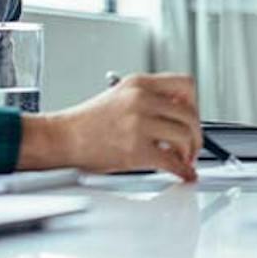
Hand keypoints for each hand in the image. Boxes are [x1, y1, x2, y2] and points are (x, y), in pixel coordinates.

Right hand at [18, 73, 200, 180]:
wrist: (61, 138)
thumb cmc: (87, 122)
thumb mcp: (120, 95)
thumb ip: (150, 99)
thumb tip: (180, 114)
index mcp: (139, 83)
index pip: (185, 84)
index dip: (194, 103)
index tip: (192, 116)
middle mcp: (141, 99)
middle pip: (189, 113)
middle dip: (195, 133)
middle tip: (193, 145)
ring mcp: (139, 124)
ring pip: (184, 136)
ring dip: (190, 152)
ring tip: (183, 159)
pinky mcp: (136, 150)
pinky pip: (172, 162)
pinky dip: (182, 171)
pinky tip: (182, 174)